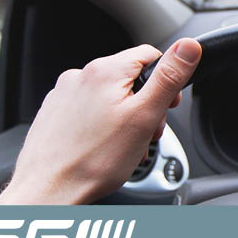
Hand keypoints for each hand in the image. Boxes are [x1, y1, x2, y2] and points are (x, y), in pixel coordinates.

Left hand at [0, 39, 201, 204]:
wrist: (48, 191)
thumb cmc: (94, 160)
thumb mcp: (145, 115)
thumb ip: (169, 77)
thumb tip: (189, 47)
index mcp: (105, 70)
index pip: (150, 55)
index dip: (167, 81)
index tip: (168, 106)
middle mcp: (80, 76)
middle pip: (130, 79)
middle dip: (145, 105)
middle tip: (146, 134)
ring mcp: (64, 95)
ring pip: (110, 97)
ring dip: (126, 119)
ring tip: (125, 147)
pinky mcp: (55, 114)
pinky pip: (90, 112)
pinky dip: (103, 127)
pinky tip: (104, 148)